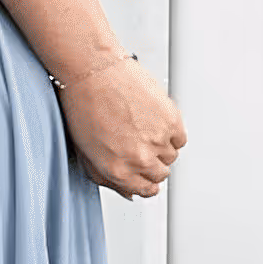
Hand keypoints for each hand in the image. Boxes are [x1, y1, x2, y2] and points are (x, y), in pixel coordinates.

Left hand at [56, 54, 184, 200]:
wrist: (93, 72)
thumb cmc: (82, 106)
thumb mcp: (86, 151)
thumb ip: (106, 176)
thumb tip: (128, 192)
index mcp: (116, 170)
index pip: (145, 191)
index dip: (144, 183)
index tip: (143, 176)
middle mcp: (139, 159)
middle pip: (160, 175)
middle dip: (151, 165)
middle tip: (138, 147)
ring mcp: (158, 140)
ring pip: (171, 156)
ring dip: (161, 147)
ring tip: (141, 129)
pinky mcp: (172, 120)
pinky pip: (180, 138)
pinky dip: (170, 132)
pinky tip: (151, 121)